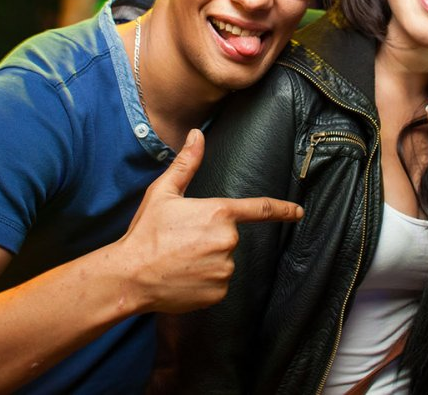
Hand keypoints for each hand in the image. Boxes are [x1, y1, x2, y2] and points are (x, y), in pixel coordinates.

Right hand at [117, 129, 302, 313]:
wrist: (129, 276)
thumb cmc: (145, 232)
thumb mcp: (162, 193)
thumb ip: (186, 164)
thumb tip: (197, 135)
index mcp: (218, 213)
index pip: (260, 209)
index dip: (283, 210)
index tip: (299, 212)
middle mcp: (227, 241)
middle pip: (229, 237)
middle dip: (210, 237)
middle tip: (181, 241)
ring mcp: (224, 269)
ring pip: (223, 261)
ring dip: (207, 260)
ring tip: (178, 260)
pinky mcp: (218, 292)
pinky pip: (217, 283)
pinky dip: (203, 280)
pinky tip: (182, 277)